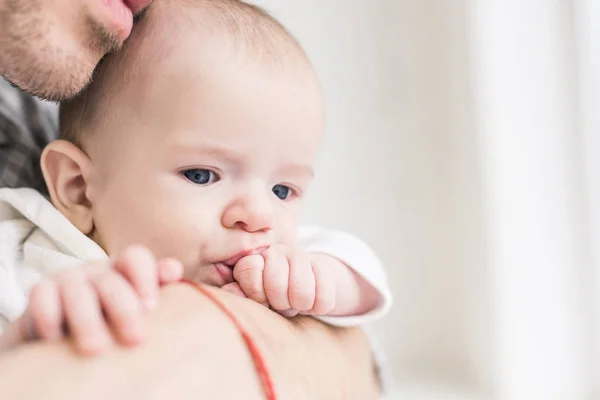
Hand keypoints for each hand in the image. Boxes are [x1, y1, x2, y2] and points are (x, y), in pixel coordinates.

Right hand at [0, 245, 182, 354]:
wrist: (63, 334)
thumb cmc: (112, 321)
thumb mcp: (137, 308)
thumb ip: (158, 291)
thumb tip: (175, 270)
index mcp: (123, 271)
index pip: (136, 258)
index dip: (146, 278)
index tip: (152, 307)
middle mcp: (97, 271)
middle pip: (110, 281)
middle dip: (125, 310)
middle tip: (136, 339)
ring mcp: (68, 279)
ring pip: (77, 291)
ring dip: (87, 321)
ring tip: (97, 349)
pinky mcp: (42, 292)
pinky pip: (41, 296)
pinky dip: (48, 316)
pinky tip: (55, 338)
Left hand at [222, 245, 336, 317]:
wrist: (303, 284)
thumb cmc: (269, 294)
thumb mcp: (250, 295)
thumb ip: (238, 292)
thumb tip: (230, 290)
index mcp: (254, 257)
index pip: (249, 270)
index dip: (256, 293)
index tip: (260, 297)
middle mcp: (276, 251)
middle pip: (276, 286)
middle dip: (279, 303)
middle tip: (280, 303)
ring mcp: (301, 256)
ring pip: (302, 294)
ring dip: (300, 305)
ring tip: (295, 302)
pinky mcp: (323, 267)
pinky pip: (324, 298)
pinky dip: (318, 306)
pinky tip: (312, 300)